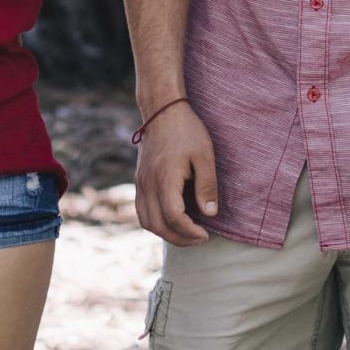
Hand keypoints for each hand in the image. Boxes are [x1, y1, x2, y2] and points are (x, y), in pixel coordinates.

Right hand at [133, 102, 217, 245]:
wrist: (162, 111)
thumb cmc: (187, 131)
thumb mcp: (205, 155)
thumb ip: (207, 185)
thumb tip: (210, 214)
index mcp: (165, 179)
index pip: (173, 217)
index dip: (190, 231)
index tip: (206, 234)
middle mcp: (148, 184)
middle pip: (157, 225)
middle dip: (178, 238)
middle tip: (199, 239)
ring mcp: (140, 183)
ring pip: (146, 221)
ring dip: (165, 233)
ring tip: (186, 233)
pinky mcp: (139, 181)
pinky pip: (142, 211)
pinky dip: (156, 222)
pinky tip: (173, 220)